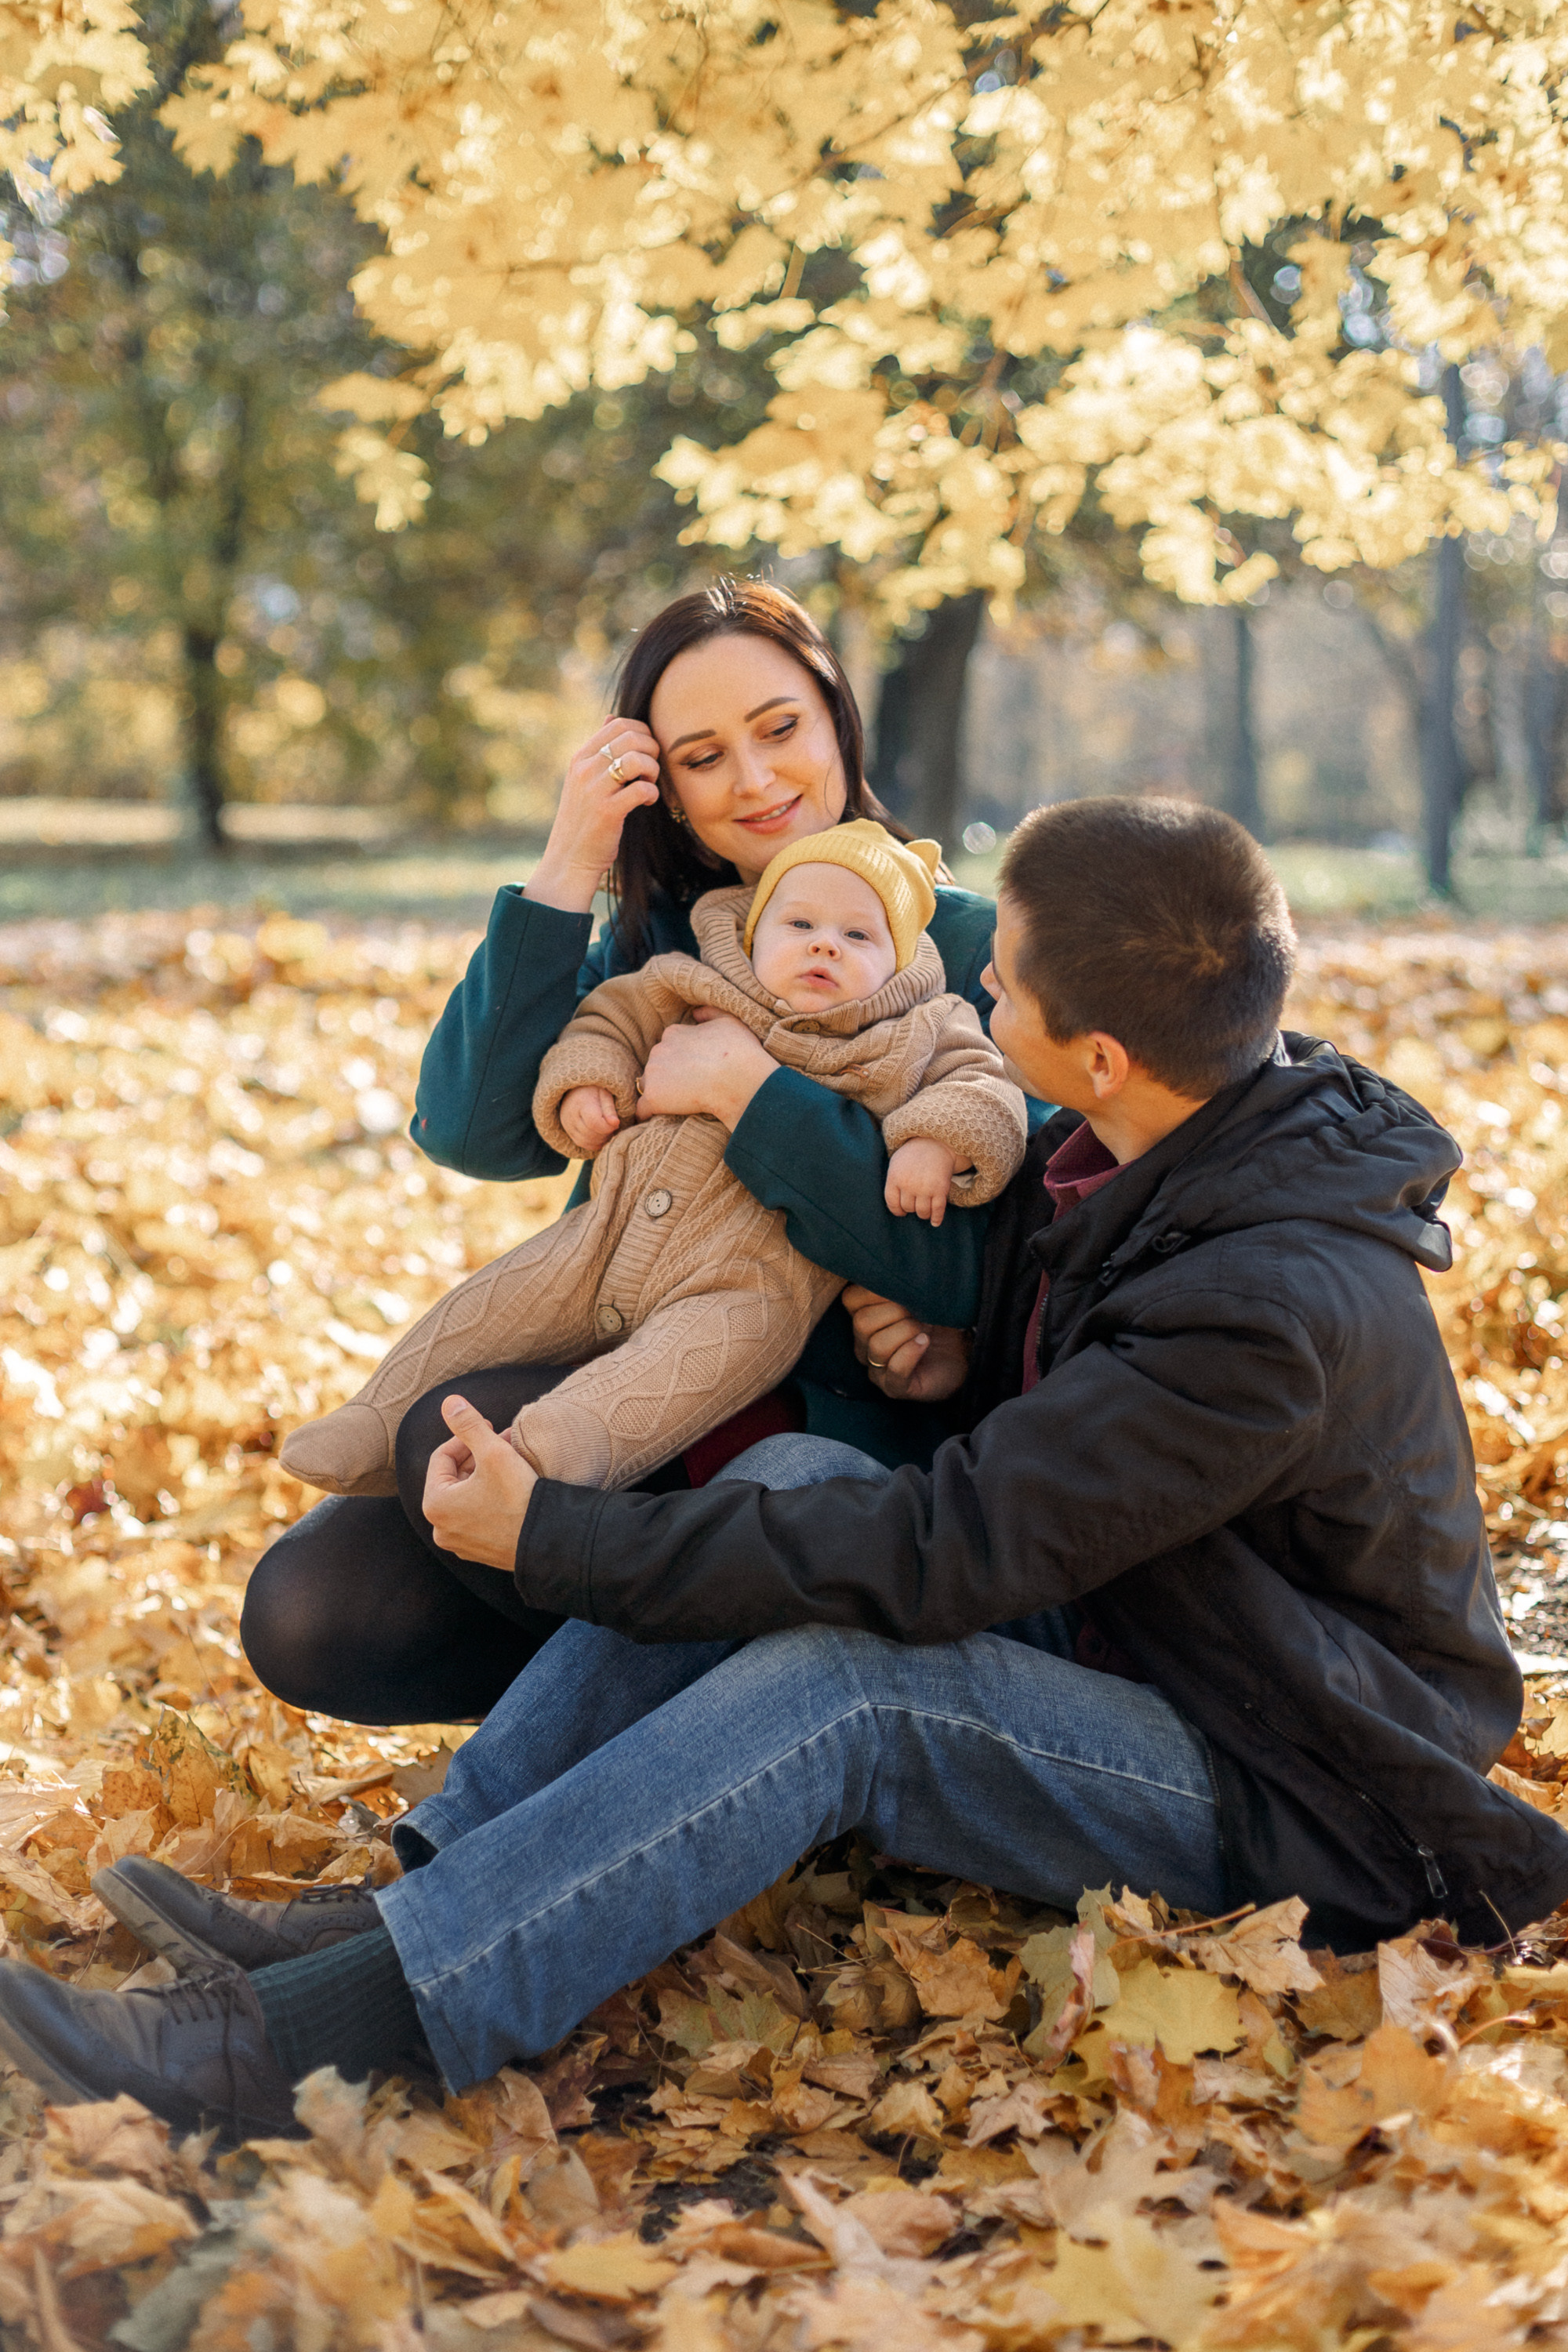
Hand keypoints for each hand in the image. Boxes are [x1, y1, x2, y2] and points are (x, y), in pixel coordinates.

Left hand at [423, 1395, 537, 1569]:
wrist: (550, 1541)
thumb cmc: (519, 1497)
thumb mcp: (493, 1453)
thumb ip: (468, 1424)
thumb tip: (449, 1401)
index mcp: (435, 1505)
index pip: (443, 1457)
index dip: (466, 1436)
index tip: (490, 1426)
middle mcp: (441, 1529)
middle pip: (454, 1478)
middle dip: (478, 1455)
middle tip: (502, 1440)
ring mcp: (461, 1544)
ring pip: (467, 1497)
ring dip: (485, 1474)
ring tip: (510, 1459)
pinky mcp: (481, 1552)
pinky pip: (478, 1516)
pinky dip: (489, 1498)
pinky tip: (512, 1487)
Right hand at [524, 717, 661, 912]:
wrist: (569, 859)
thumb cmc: (584, 818)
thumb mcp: (584, 778)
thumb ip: (599, 750)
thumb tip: (612, 717)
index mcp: (580, 758)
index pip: (617, 724)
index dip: (642, 732)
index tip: (647, 750)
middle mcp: (585, 770)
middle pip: (631, 738)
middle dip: (651, 749)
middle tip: (651, 769)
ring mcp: (594, 790)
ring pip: (636, 759)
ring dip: (653, 770)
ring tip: (650, 783)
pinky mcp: (607, 812)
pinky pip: (641, 788)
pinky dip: (652, 793)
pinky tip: (648, 801)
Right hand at [559, 1084, 619, 1155]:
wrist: (576, 1089)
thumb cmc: (594, 1090)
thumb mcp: (605, 1093)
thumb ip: (610, 1108)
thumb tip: (615, 1123)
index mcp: (580, 1103)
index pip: (593, 1122)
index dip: (607, 1126)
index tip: (616, 1122)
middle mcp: (570, 1116)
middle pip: (591, 1134)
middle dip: (606, 1132)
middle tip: (612, 1124)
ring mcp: (568, 1125)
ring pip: (587, 1141)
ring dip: (601, 1139)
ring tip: (607, 1128)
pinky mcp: (569, 1132)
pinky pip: (583, 1144)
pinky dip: (595, 1143)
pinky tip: (601, 1134)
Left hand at [636, 1009, 776, 1129]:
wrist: (740, 1080)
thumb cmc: (740, 1051)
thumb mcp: (729, 1021)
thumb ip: (710, 1013)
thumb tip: (695, 1013)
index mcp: (674, 1032)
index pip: (669, 1046)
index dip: (681, 1059)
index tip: (694, 1070)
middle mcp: (658, 1049)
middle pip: (657, 1065)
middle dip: (669, 1075)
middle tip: (691, 1088)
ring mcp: (653, 1073)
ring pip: (649, 1085)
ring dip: (661, 1093)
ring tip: (681, 1104)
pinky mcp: (653, 1098)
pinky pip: (642, 1109)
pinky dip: (648, 1114)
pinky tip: (657, 1119)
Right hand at [842, 1283, 970, 1402]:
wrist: (962, 1352)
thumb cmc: (938, 1321)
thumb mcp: (920, 1297)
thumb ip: (902, 1285)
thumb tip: (896, 1268)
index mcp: (865, 1318)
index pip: (851, 1299)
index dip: (876, 1290)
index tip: (902, 1289)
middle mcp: (864, 1345)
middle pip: (862, 1324)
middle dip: (895, 1313)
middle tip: (918, 1312)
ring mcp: (877, 1369)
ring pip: (877, 1347)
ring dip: (907, 1332)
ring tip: (925, 1330)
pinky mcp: (894, 1387)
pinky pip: (894, 1369)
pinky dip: (911, 1352)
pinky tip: (924, 1342)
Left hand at [885, 1138, 958, 1227]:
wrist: (936, 1143)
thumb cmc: (914, 1154)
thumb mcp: (896, 1163)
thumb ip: (893, 1181)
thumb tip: (895, 1205)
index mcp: (895, 1177)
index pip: (892, 1203)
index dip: (897, 1210)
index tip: (901, 1212)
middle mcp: (909, 1184)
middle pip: (908, 1208)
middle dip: (911, 1208)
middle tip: (916, 1203)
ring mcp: (925, 1188)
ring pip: (922, 1212)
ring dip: (923, 1213)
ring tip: (925, 1210)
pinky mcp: (940, 1190)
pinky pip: (937, 1210)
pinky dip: (936, 1218)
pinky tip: (935, 1222)